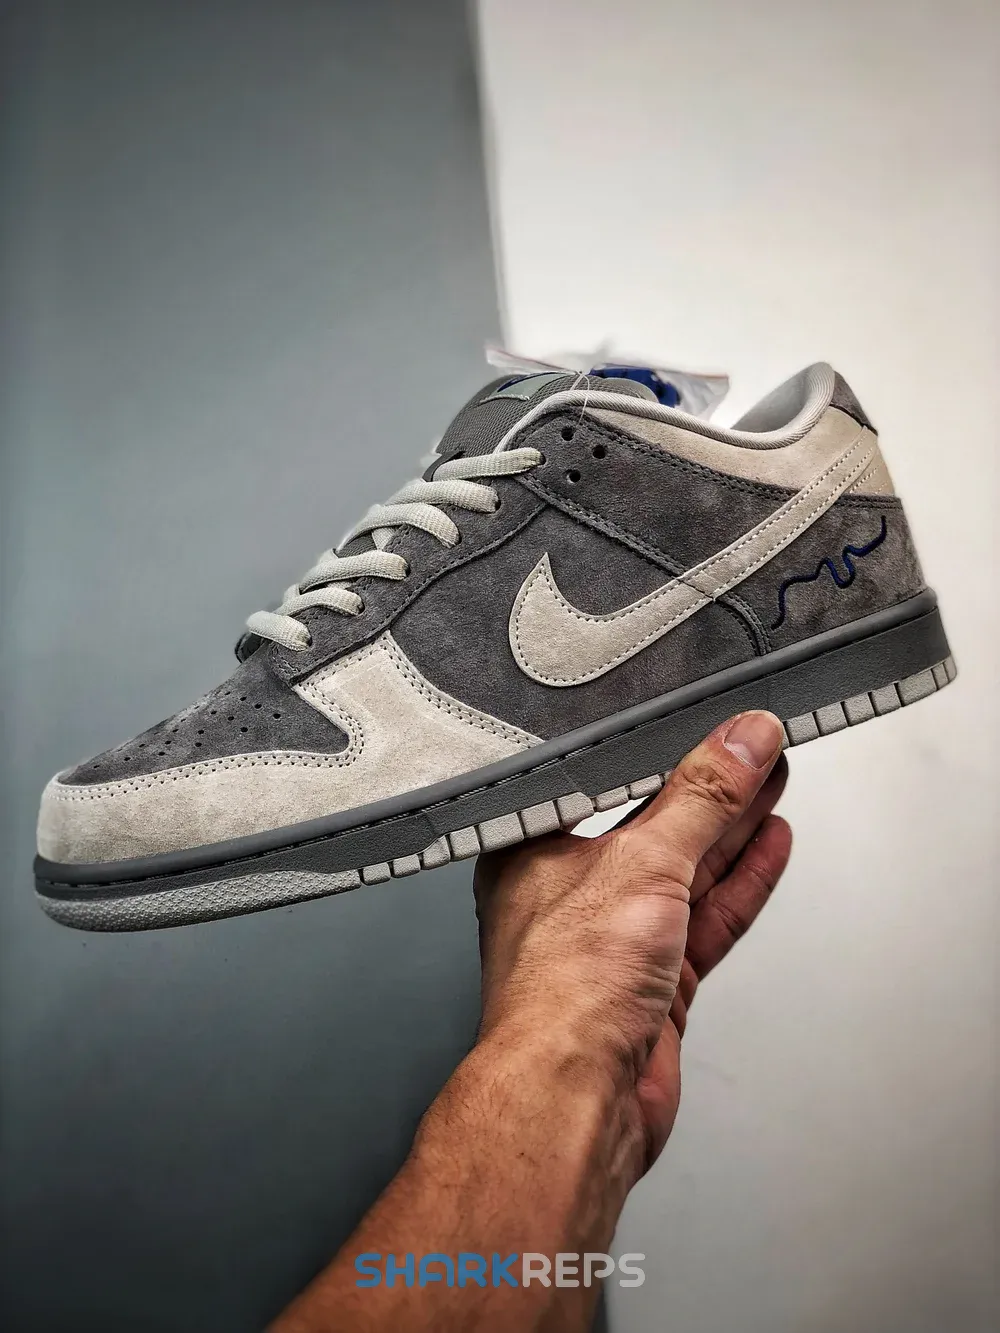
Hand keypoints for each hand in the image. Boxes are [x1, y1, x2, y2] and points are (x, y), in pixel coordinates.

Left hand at [474, 711, 791, 1183]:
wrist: (577, 1100)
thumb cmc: (562, 992)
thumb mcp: (642, 863)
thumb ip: (701, 800)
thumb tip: (741, 742)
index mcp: (532, 853)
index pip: (603, 784)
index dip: (659, 750)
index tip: (706, 726)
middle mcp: (568, 893)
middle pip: (652, 824)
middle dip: (710, 788)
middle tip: (757, 746)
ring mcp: (614, 938)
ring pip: (685, 870)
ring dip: (734, 829)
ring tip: (773, 779)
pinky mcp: (652, 979)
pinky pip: (705, 916)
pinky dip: (740, 882)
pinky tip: (769, 845)